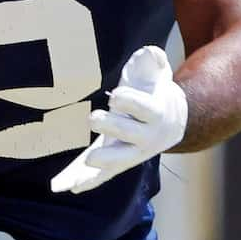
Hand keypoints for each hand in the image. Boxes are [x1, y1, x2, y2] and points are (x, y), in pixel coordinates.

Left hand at [50, 45, 186, 193]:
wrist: (171, 120)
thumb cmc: (155, 91)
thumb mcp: (157, 73)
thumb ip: (154, 61)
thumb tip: (152, 53)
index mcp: (157, 113)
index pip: (145, 109)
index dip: (131, 102)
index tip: (115, 95)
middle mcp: (147, 137)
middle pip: (131, 134)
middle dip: (113, 127)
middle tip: (93, 118)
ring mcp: (134, 153)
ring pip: (120, 160)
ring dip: (104, 161)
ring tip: (87, 160)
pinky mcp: (120, 163)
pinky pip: (105, 175)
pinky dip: (90, 181)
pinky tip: (69, 186)